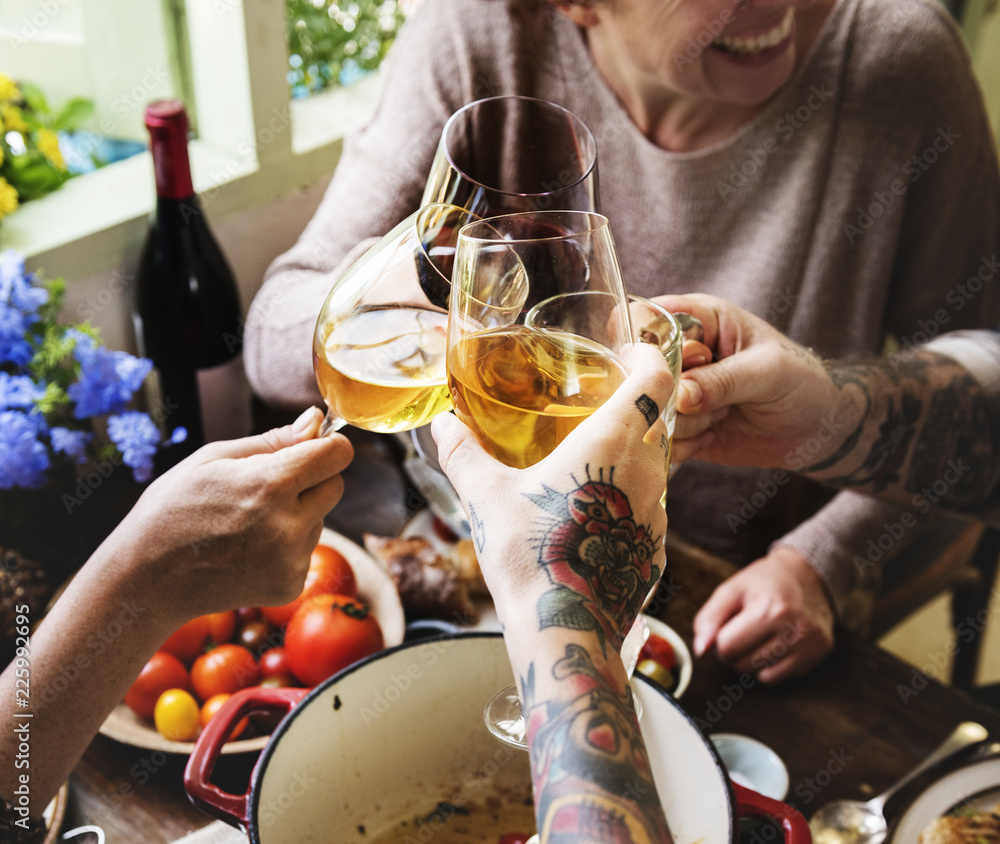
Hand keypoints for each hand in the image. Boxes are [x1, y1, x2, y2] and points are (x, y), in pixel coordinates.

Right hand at [107, 406, 353, 619]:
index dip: (328, 446)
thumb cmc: (173, 509)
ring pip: (320, 519)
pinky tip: (248, 549)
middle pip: (335, 486)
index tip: (314, 448)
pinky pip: (305, 551)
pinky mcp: (289, 585)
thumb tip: (316, 420)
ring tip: (246, 523)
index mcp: (271, 484)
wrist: (147, 580)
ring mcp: (291, 560)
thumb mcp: (214, 459)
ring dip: (298, 514)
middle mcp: (289, 525)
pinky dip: (287, 546)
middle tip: (268, 487)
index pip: (338, 455)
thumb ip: (274, 440)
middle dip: (313, 479)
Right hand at [432, 343, 671, 643]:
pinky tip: (589, 516)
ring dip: (628, 457)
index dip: (650, 356)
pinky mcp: (657, 549)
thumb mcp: (486, 497)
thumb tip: (442, 425)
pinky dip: (626, 500)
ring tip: (587, 462)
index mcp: (611, 443)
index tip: (635, 348)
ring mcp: (658, 514)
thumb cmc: (529, 556)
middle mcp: (647, 472)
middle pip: (655, 422)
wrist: (564, 630)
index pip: (655, 381)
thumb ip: (463, 454)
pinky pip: (647, 509)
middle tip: (597, 403)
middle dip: (632, 407)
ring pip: (653, 467)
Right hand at [651, 293, 859, 467]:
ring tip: (720, 417)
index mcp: (699, 320)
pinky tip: (712, 437)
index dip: (644, 343)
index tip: (670, 369)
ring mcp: (675, 393)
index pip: (644, 317)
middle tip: (703, 400)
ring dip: (682, 422)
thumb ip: (722, 380)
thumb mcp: (768, 372)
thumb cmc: (801, 381)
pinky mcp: (678, 427)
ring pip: (646, 409)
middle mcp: (678, 355)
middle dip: (667, 393)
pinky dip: (682, 445)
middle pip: (636, 371)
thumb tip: (679, 396)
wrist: (817, 430)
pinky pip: (658, 439)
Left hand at [692, 546, 834, 683]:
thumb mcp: (731, 590)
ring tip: (758, 635)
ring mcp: (810, 644)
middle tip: (742, 629)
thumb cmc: (764, 582)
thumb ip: (709, 618)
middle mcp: (794, 629)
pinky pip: (778, 678)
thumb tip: (700, 650)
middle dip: (733, 650)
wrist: (807, 575)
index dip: (718, 637)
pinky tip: (774, 644)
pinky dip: (768, 666)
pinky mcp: (818, 654)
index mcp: (770, 608)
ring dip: (750, 660)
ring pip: (759, 675)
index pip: (726, 646)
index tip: (727, 624)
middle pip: (741, 664)